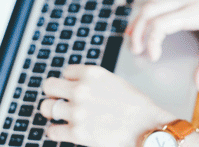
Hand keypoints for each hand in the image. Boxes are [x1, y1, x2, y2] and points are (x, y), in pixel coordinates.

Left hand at [40, 65, 174, 146]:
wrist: (145, 125)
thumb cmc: (133, 104)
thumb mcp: (112, 81)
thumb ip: (91, 81)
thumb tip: (73, 85)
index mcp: (92, 73)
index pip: (66, 72)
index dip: (70, 80)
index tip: (74, 87)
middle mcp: (81, 89)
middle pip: (48, 86)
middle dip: (54, 92)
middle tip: (60, 99)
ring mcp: (77, 111)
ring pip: (46, 108)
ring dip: (54, 111)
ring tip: (63, 115)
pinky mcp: (76, 133)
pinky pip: (51, 130)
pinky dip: (57, 131)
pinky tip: (67, 129)